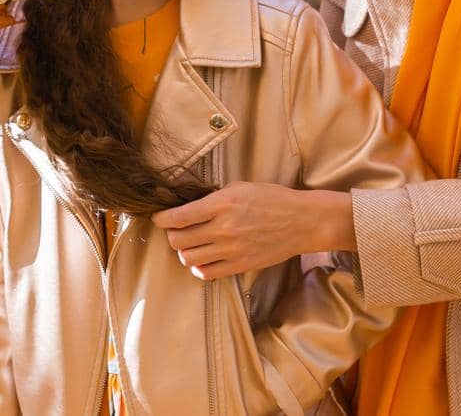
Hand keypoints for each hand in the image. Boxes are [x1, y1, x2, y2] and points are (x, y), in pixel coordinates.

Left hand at [151, 182, 354, 279]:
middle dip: (172, 235)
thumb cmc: (272, 199)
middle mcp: (224, 228)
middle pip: (178, 240)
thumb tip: (189, 207)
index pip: (178, 217)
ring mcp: (231, 250)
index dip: (162, 219)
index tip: (159, 219)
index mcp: (222, 204)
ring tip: (191, 245)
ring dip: (185, 252)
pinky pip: (206, 273)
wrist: (301, 221)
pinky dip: (199, 267)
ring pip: (188, 258)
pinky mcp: (240, 266)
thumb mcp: (239, 187)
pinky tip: (204, 258)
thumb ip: (213, 198)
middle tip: (177, 231)